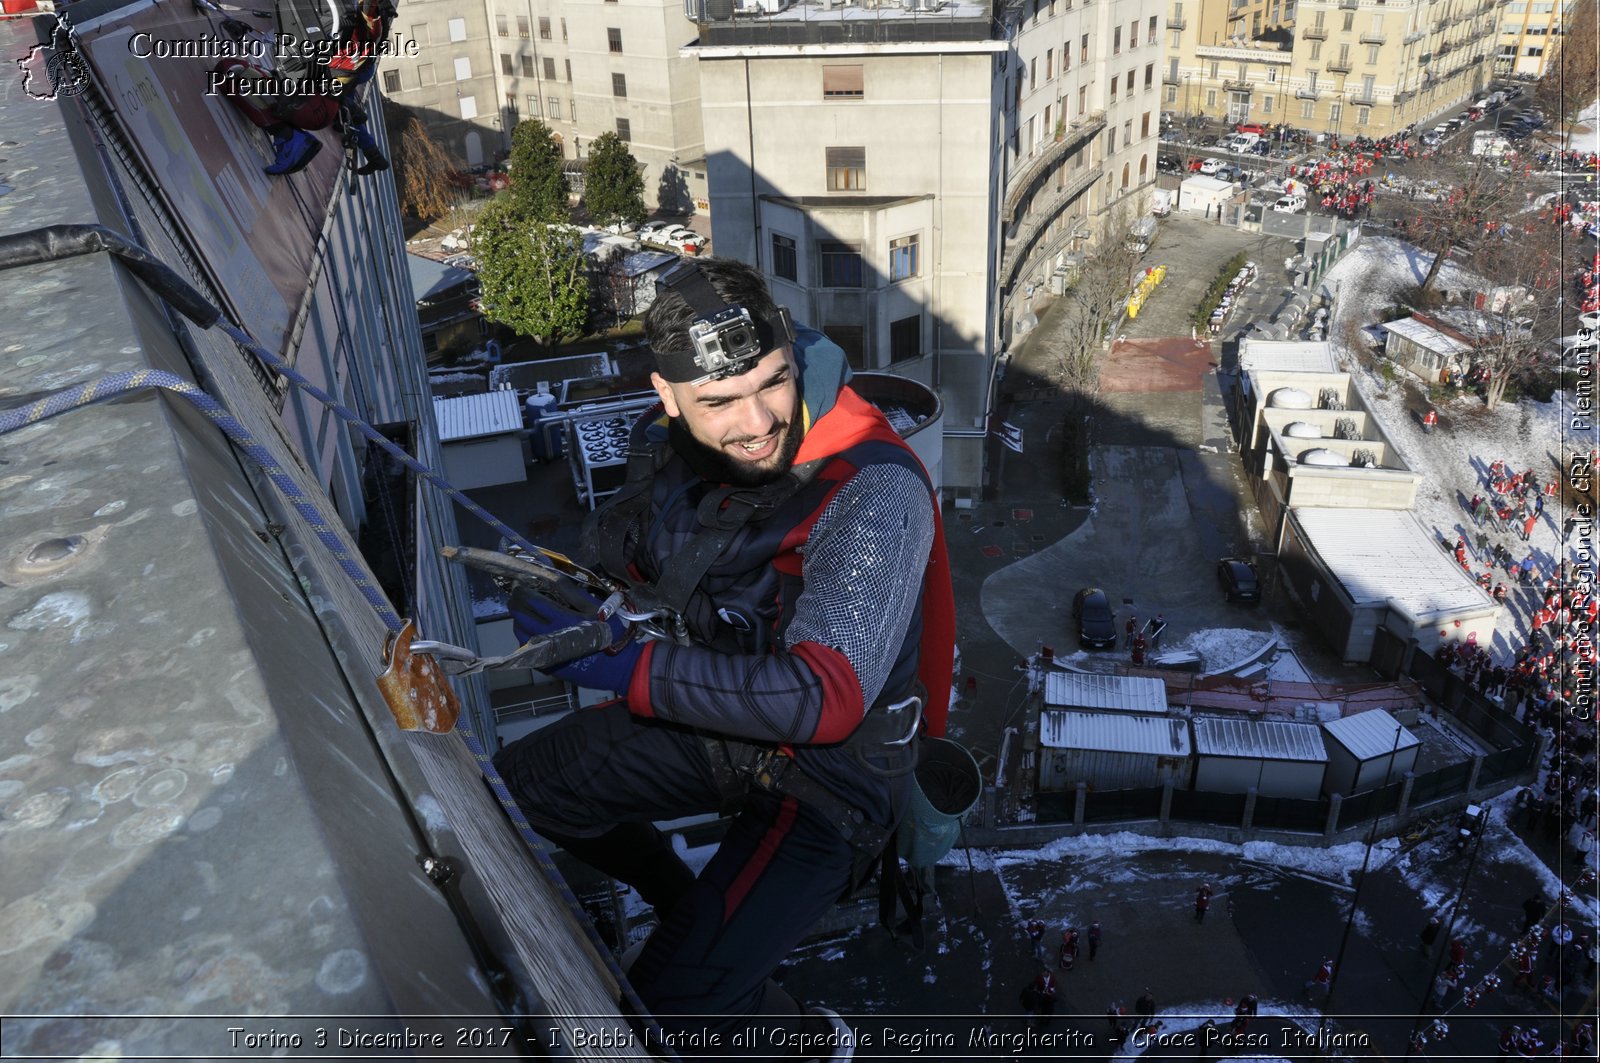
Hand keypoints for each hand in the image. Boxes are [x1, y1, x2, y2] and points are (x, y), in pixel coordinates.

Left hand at [508, 586, 642, 692]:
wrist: (618, 666)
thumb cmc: (609, 632)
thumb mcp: (594, 607)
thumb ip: (570, 590)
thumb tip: (551, 574)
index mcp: (559, 619)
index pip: (529, 600)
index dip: (520, 589)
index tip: (519, 583)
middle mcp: (546, 636)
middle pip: (519, 616)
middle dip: (516, 602)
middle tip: (519, 596)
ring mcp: (544, 653)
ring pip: (519, 633)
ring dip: (518, 620)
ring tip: (525, 614)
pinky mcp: (546, 666)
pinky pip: (526, 649)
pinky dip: (525, 638)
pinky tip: (534, 633)